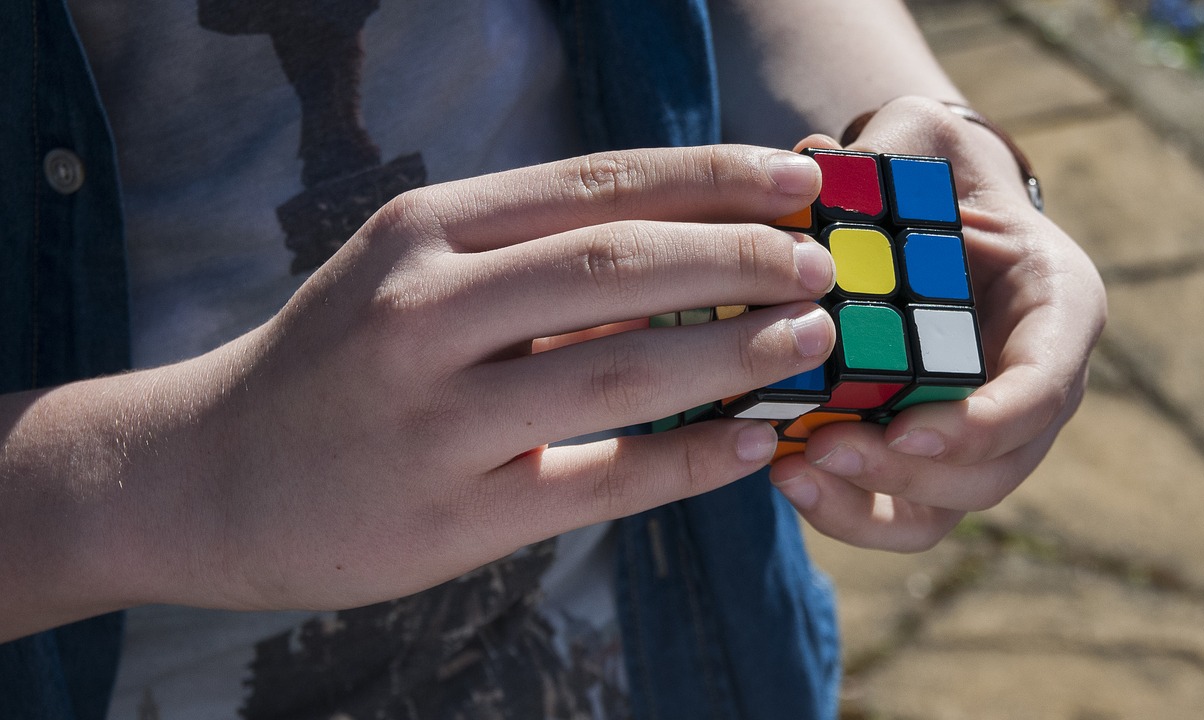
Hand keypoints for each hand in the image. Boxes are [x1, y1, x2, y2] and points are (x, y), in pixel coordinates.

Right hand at [81, 145, 839, 615]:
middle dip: (742, 257)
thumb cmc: (328, 362)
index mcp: (424, 233)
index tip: (793, 180)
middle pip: (621, 264)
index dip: (713, 177)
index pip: (598, 183)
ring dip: (735, 352)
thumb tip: (679, 251)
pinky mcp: (453, 514)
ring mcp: (436, 417)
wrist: (205, 474)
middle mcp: (425, 311)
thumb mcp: (403, 274)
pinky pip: (603, 480)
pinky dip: (691, 460)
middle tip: (819, 266)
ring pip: (623, 368)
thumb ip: (524, 259)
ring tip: (808, 340)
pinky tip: (752, 443)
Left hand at [768, 96, 1106, 551]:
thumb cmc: (931, 172)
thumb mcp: (921, 141)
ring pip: (948, 506)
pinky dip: (846, 509)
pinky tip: (785, 476)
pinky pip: (899, 510)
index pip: (1044, 386)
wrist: (926, 215)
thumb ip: (889, 147)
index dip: (984, 422)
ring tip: (794, 471)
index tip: (907, 433)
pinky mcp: (927, 455)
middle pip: (997, 468)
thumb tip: (810, 169)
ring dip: (872, 504)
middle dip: (913, 475)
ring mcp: (983, 430)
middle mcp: (1034, 383)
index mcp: (1058, 306)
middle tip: (828, 449)